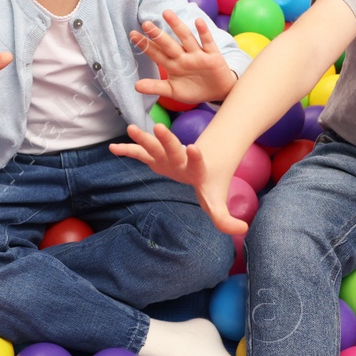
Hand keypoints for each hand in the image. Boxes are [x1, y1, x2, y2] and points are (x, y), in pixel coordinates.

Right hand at [111, 123, 247, 234]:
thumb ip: (226, 219)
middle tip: (159, 127)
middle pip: (173, 150)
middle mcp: (180, 160)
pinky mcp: (156, 158)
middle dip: (168, 140)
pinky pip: (140, 154)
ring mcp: (167, 157)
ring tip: (131, 127)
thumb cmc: (211, 183)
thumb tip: (243, 228)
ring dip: (144, 139)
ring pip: (155, 147)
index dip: (196, 157)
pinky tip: (112, 148)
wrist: (209, 161)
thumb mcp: (217, 202)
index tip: (194, 148)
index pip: (197, 163)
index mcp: (196, 169)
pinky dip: (128, 150)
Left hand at [131, 10, 236, 104]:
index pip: (156, 53)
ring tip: (167, 13)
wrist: (218, 92)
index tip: (132, 35)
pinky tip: (198, 22)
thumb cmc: (194, 89)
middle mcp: (184, 57)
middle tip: (145, 23)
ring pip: (186, 38)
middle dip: (157, 35)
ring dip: (177, 26)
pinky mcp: (212, 56)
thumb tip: (135, 86)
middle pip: (168, 44)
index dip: (145, 45)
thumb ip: (155, 87)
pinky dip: (203, 33)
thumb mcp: (173, 91)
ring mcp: (198, 55)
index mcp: (173, 65)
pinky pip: (208, 43)